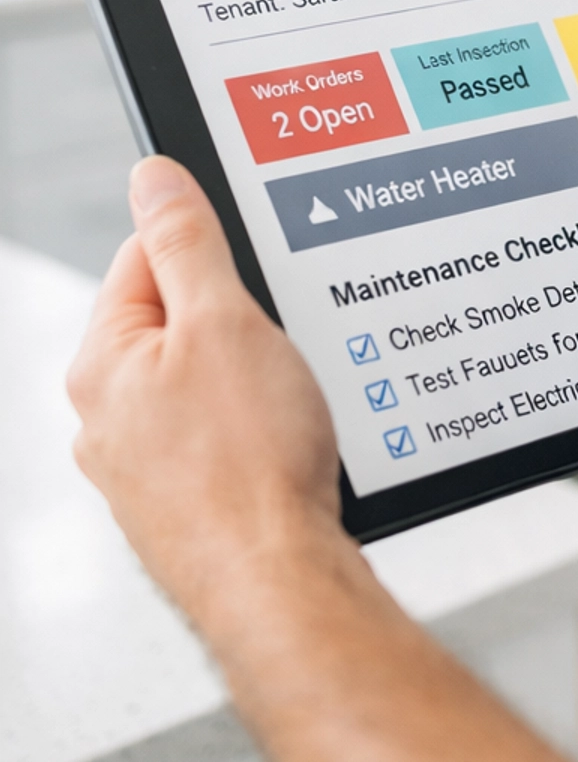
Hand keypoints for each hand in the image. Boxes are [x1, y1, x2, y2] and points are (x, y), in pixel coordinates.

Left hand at [68, 157, 343, 628]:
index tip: (256, 259)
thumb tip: (153, 178)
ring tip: (290, 399)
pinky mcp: (186, 504)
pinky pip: (225, 437)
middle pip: (180, 320)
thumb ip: (187, 242)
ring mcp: (145, 467)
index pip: (146, 256)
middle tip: (282, 337)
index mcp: (103, 362)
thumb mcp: (224, 321)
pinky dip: (260, 431)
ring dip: (254, 378)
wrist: (279, 583)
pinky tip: (290, 444)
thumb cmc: (250, 464)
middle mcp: (108, 417)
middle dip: (239, 319)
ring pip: (207, 383)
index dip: (212, 247)